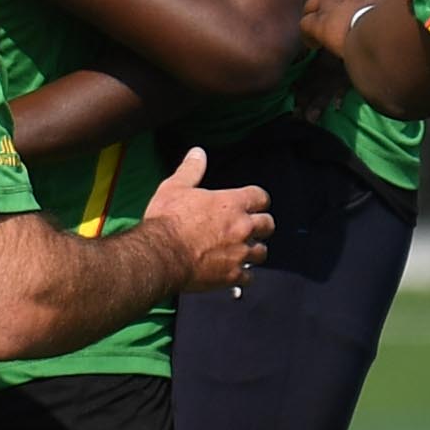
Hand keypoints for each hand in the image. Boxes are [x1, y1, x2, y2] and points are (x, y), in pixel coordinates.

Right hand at [139, 148, 273, 290]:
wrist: (161, 255)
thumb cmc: (167, 220)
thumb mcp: (175, 188)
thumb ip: (191, 169)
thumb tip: (198, 152)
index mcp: (231, 203)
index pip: (261, 197)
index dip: (258, 200)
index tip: (253, 203)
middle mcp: (242, 227)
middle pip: (268, 224)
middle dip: (261, 225)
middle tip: (251, 228)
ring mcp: (240, 253)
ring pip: (262, 252)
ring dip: (254, 250)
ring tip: (243, 251)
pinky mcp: (232, 275)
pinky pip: (249, 277)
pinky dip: (243, 275)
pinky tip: (234, 273)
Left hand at [299, 0, 408, 58]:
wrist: (390, 30)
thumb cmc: (406, 15)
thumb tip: (399, 5)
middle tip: (335, 12)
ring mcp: (328, 1)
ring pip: (312, 3)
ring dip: (316, 14)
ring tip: (321, 26)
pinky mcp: (318, 22)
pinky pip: (305, 25)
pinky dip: (308, 34)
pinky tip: (314, 44)